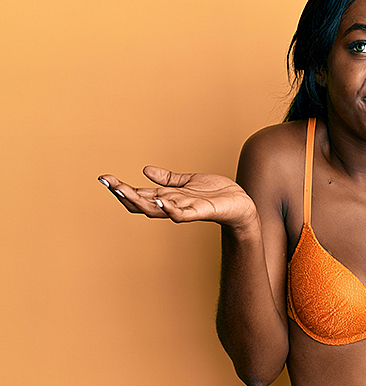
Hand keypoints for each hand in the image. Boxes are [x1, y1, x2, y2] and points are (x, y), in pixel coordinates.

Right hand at [98, 166, 257, 227]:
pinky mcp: (200, 212)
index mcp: (168, 197)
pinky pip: (182, 215)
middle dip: (124, 194)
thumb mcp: (188, 182)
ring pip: (157, 210)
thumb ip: (168, 179)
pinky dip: (170, 210)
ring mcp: (185, 210)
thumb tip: (145, 170)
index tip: (104, 178)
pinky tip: (160, 201)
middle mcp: (172, 205)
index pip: (139, 194)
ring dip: (141, 202)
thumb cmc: (216, 194)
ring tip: (125, 192)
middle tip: (109, 184)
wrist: (241, 204)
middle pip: (142, 203)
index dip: (121, 188)